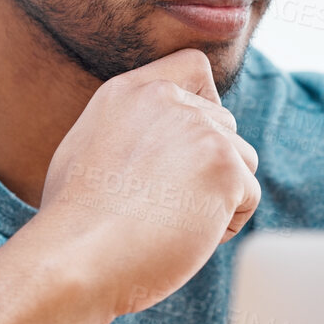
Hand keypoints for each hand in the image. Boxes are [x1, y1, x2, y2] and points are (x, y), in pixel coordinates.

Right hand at [33, 47, 259, 316]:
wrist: (76, 257)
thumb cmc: (75, 224)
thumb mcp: (87, 151)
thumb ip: (131, 130)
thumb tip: (164, 144)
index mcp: (129, 92)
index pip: (194, 66)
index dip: (206, 101)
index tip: (193, 141)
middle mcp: (166, 100)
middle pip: (225, 125)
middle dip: (210, 166)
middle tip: (168, 206)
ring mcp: (199, 130)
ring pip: (244, 160)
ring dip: (220, 196)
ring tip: (171, 223)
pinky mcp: (224, 167)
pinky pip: (249, 197)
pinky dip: (225, 226)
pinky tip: (182, 237)